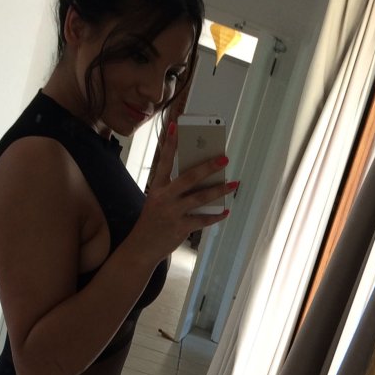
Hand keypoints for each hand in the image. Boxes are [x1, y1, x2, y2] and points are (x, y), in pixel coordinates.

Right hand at [127, 123, 236, 262]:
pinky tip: (225, 211)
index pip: (164, 161)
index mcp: (157, 188)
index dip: (170, 143)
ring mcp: (173, 213)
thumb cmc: (152, 221)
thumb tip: (202, 180)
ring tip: (233, 184)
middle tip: (224, 158)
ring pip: (200, 197)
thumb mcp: (157, 201)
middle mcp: (165, 198)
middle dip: (208, 166)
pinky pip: (203, 219)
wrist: (141, 247)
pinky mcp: (180, 227)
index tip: (176, 126)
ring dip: (220, 190)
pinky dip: (215, 216)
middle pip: (189, 177)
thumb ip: (175, 190)